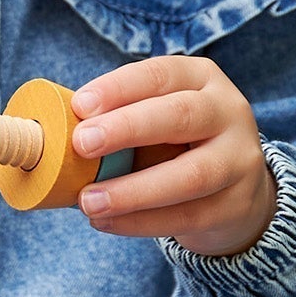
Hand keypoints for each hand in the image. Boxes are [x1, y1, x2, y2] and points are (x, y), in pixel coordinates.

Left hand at [68, 58, 275, 256]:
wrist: (236, 190)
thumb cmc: (176, 143)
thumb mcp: (157, 116)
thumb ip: (117, 118)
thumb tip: (55, 131)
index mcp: (201, 78)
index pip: (160, 74)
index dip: (118, 88)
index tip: (79, 106)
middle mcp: (228, 112)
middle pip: (181, 115)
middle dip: (127, 128)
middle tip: (81, 145)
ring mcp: (240, 160)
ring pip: (191, 174)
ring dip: (133, 190)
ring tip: (88, 201)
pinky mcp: (237, 205)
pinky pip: (187, 216)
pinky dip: (140, 222)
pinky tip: (105, 222)